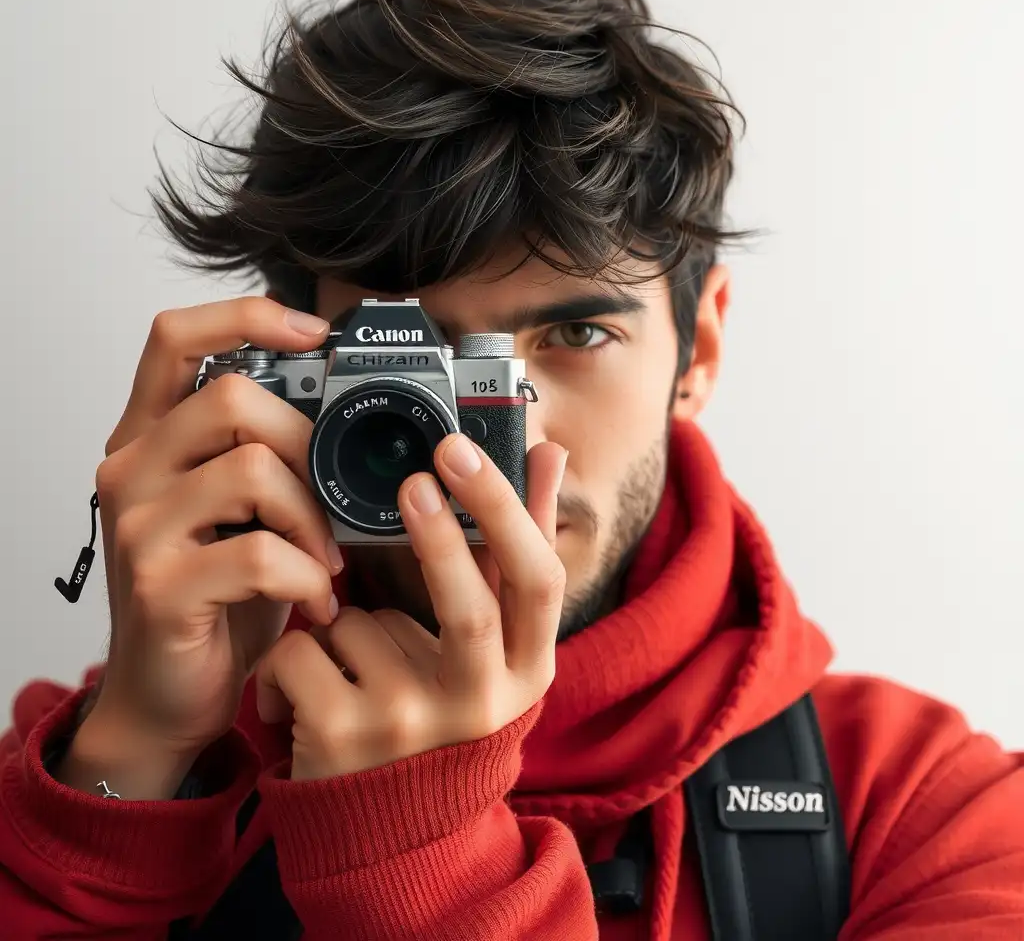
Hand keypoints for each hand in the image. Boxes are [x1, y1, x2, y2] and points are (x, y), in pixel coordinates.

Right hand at [63, 298, 341, 794]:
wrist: (169, 694)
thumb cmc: (219, 596)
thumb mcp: (244, 510)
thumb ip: (270, 454)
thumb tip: (349, 409)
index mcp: (152, 438)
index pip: (175, 337)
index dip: (246, 317)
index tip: (315, 333)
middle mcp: (132, 469)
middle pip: (231, 399)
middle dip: (308, 443)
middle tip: (332, 497)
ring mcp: (138, 526)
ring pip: (252, 469)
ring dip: (312, 516)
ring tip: (326, 558)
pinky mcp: (159, 586)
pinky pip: (260, 553)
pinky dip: (306, 575)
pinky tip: (315, 598)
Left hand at [255, 434, 567, 779]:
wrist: (395, 838)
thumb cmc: (447, 714)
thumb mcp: (498, 648)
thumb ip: (516, 549)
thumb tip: (550, 453)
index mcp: (524, 673)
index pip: (538, 583)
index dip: (507, 511)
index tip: (464, 451)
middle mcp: (479, 707)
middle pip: (469, 609)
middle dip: (441, 539)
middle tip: (416, 481)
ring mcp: (410, 728)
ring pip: (360, 623)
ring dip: (343, 625)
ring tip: (353, 674)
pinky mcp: (341, 741)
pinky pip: (304, 651)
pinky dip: (295, 655)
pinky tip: (306, 697)